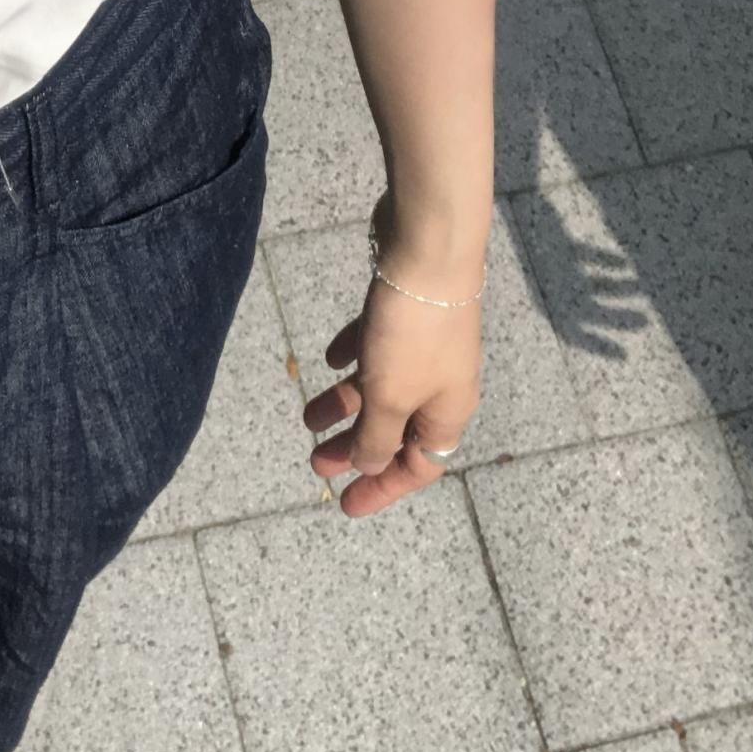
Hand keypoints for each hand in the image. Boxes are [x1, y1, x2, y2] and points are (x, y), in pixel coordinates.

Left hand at [302, 227, 482, 520]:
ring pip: (381, 388)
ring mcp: (424, 345)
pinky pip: (376, 346)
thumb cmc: (411, 331)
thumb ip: (377, 436)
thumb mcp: (391, 395)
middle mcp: (440, 382)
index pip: (417, 466)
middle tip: (315, 463)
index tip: (345, 505)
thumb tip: (369, 465)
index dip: (382, 487)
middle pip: (394, 430)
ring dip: (344, 404)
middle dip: (355, 449)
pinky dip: (353, 356)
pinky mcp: (405, 310)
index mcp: (446, 412)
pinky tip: (328, 357)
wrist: (428, 246)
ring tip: (306, 415)